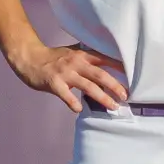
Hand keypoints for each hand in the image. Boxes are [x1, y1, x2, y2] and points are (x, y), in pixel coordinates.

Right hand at [10, 40, 127, 113]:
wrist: (29, 57)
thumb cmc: (53, 58)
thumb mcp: (72, 53)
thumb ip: (88, 59)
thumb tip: (107, 66)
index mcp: (82, 55)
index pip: (105, 60)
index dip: (119, 67)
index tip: (133, 75)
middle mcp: (76, 63)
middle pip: (100, 74)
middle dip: (115, 85)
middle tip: (126, 95)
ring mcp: (65, 73)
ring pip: (87, 86)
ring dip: (102, 97)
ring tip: (113, 106)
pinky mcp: (54, 83)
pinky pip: (65, 95)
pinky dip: (72, 102)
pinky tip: (79, 109)